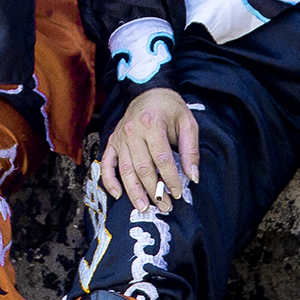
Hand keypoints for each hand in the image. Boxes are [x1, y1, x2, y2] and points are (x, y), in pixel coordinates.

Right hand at [98, 87, 199, 212]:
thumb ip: (191, 150)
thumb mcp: (187, 123)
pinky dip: (110, 181)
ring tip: (144, 207)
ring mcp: (120, 138)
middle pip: (143, 168)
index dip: (171, 179)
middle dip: (154, 190)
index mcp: (152, 124)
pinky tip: (118, 195)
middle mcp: (132, 131)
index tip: (178, 193)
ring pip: (125, 170)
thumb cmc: (170, 109)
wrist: (148, 92)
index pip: (162, 159)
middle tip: (165, 206)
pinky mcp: (112, 142)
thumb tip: (193, 176)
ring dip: (134, 192)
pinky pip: (107, 164)